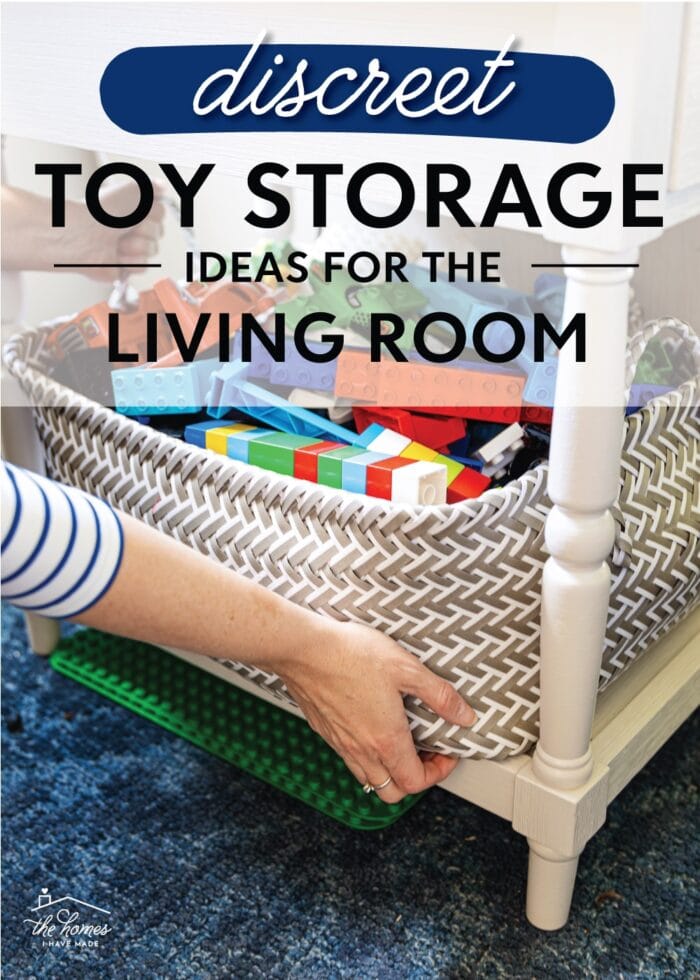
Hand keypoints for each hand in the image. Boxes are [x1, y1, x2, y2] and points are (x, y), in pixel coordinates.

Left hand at [64, 180, 165, 280]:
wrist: (83, 236)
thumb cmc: (100, 212)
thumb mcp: (133, 189)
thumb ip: (153, 188)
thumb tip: (162, 188)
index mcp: (131, 208)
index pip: (160, 213)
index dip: (152, 213)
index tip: (138, 210)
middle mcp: (130, 226)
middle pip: (159, 233)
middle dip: (144, 230)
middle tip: (124, 227)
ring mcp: (128, 247)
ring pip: (152, 250)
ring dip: (135, 245)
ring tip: (117, 241)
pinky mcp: (124, 267)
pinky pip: (143, 266)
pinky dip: (129, 261)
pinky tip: (116, 254)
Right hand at [276, 621, 475, 802]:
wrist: (302, 649)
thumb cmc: (350, 654)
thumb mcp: (406, 668)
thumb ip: (439, 695)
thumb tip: (464, 715)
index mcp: (386, 739)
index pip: (415, 782)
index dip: (437, 773)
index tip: (444, 753)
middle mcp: (361, 749)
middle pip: (391, 791)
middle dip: (413, 779)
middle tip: (423, 753)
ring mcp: (340, 743)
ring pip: (368, 778)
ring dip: (388, 769)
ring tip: (399, 741)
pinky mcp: (324, 731)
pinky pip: (348, 759)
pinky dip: (365, 756)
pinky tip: (370, 726)